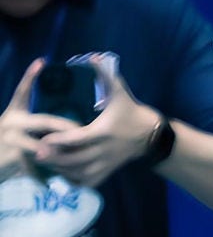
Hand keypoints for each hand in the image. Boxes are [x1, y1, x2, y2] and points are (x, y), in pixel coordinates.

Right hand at [0, 60, 71, 182]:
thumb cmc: (9, 148)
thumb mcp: (20, 132)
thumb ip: (38, 128)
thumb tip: (70, 127)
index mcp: (14, 113)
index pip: (22, 92)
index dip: (30, 76)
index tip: (41, 61)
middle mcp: (10, 123)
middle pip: (44, 121)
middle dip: (66, 126)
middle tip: (83, 129)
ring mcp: (10, 140)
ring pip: (44, 144)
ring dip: (62, 150)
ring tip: (79, 152)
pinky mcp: (12, 158)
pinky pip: (39, 164)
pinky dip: (51, 170)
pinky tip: (64, 172)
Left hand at [33, 54, 160, 189]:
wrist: (152, 135)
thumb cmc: (132, 112)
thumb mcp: (121, 92)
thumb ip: (105, 75)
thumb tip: (92, 56)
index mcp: (104, 131)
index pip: (79, 138)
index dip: (60, 140)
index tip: (44, 139)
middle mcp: (105, 149)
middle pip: (76, 159)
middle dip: (55, 158)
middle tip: (37, 153)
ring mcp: (107, 162)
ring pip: (80, 172)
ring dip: (62, 170)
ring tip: (46, 162)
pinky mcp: (109, 170)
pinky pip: (89, 181)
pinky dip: (74, 180)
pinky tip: (63, 174)